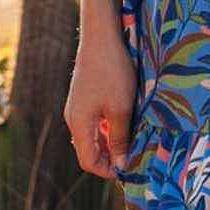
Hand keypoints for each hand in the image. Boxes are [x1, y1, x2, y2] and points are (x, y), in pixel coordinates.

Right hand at [63, 29, 136, 178]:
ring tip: (134, 143)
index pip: (88, 162)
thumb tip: (122, 165)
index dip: (108, 171)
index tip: (130, 172)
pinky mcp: (84, 96)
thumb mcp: (121, 109)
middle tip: (136, 160)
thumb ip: (120, 138)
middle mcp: (74, 118)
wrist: (101, 37)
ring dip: (111, 143)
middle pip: (89, 150)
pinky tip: (126, 123)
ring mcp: (78, 106)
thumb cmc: (113, 72)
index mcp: (79, 124)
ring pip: (92, 136)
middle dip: (111, 159)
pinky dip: (108, 128)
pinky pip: (94, 122)